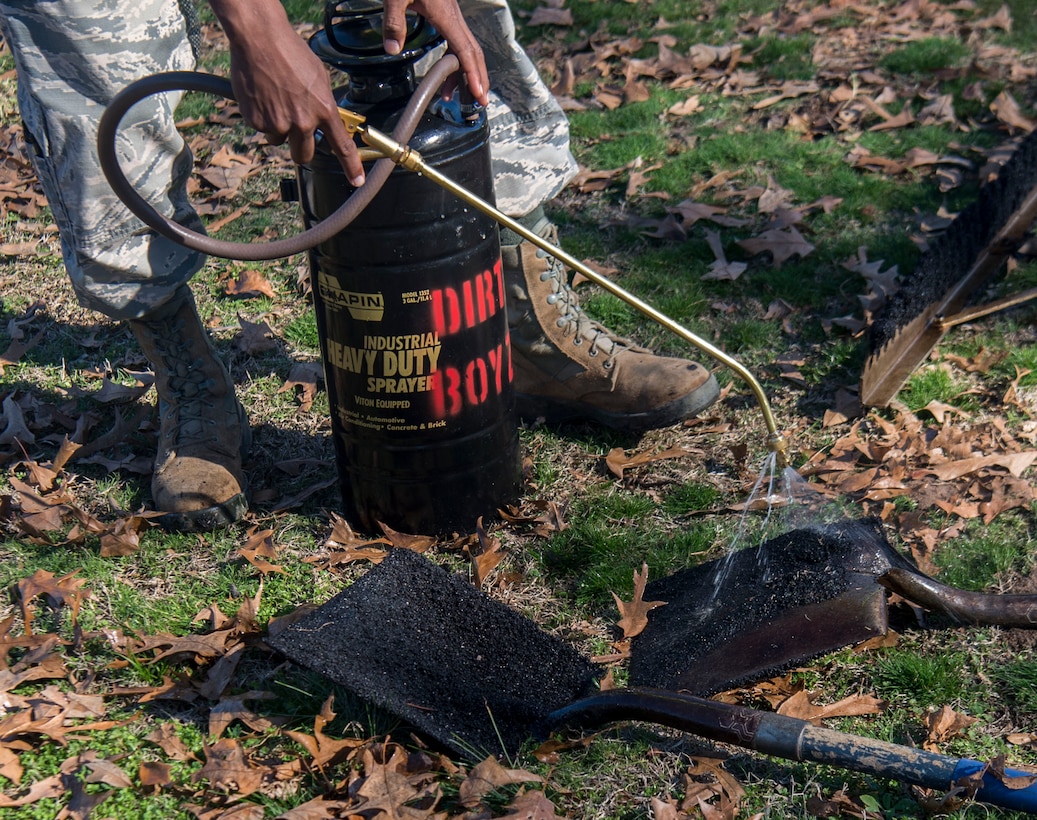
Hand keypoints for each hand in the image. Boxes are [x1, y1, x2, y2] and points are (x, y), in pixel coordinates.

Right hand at [209, 0, 365, 184]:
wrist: (259, 39)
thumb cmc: (290, 52)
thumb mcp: (319, 77)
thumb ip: (324, 102)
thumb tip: (329, 118)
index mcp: (323, 109)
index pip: (341, 146)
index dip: (351, 166)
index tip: (356, 181)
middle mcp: (303, 121)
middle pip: (304, 155)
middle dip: (300, 147)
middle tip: (294, 128)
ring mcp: (279, 124)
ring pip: (280, 140)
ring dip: (278, 128)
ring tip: (275, 99)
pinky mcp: (258, 121)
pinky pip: (262, 128)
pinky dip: (261, 116)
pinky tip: (262, 95)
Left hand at [382, 0, 488, 106]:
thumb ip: (394, 22)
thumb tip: (393, 50)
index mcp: (446, 15)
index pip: (465, 50)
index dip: (473, 74)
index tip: (478, 94)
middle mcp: (453, 17)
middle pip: (473, 52)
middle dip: (478, 78)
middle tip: (481, 103)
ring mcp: (451, 16)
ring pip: (467, 48)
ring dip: (466, 73)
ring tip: (456, 96)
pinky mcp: (445, 14)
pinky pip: (457, 42)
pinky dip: (456, 61)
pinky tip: (448, 72)